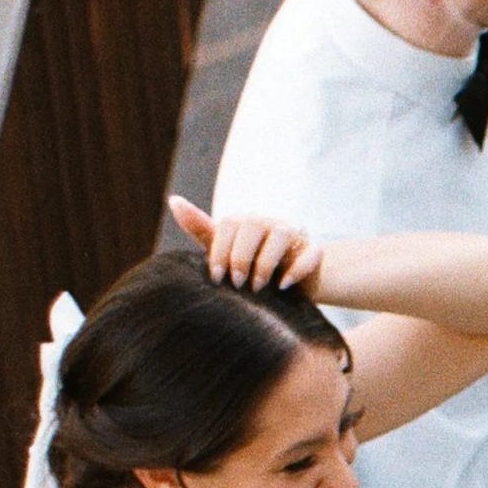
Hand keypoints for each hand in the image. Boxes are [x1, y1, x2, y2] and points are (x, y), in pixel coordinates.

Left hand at [167, 194, 325, 293]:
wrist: (294, 284)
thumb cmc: (252, 267)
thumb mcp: (227, 251)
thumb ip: (202, 230)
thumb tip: (173, 200)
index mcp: (244, 223)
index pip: (228, 224)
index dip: (219, 250)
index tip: (216, 277)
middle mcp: (268, 224)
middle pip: (252, 225)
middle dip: (241, 257)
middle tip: (237, 284)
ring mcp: (293, 235)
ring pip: (280, 235)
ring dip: (266, 263)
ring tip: (258, 287)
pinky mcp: (314, 252)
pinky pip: (310, 253)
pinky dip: (297, 269)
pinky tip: (284, 286)